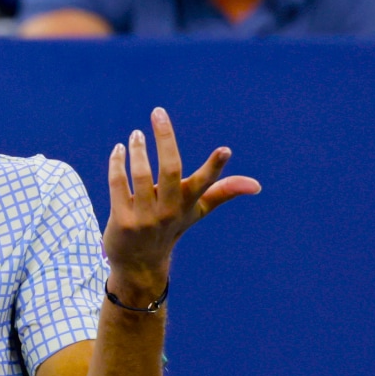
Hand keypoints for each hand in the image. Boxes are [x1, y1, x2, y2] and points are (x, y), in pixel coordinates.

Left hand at [104, 107, 259, 301]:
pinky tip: (119, 150)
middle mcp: (168, 210)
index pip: (205, 184)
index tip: (225, 150)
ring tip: (136, 134)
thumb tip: (257, 185)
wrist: (139, 263)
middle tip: (158, 113)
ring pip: (140, 175)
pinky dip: (117, 163)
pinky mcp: (122, 220)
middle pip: (170, 169)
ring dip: (137, 150)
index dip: (215, 167)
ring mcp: (145, 217)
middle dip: (165, 138)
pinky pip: (118, 185)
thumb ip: (223, 192)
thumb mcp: (196, 210)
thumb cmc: (170, 228)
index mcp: (188, 204)